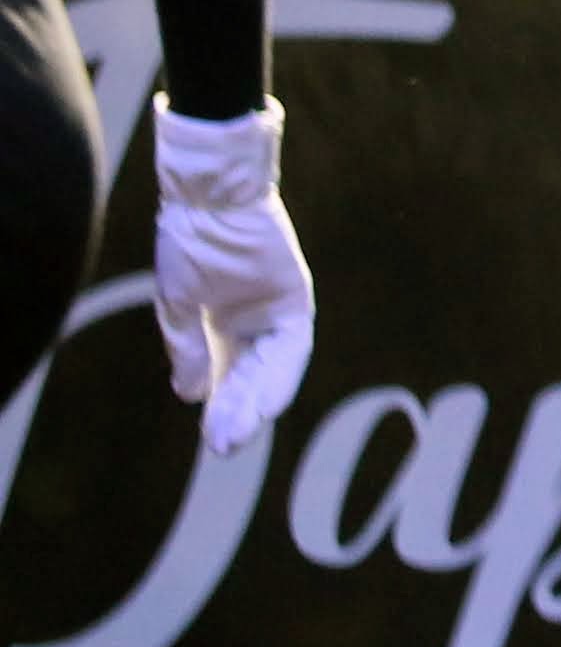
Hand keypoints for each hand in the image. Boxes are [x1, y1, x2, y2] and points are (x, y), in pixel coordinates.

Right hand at [151, 97, 317, 457]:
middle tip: (223, 450)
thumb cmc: (188, 240)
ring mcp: (276, 312)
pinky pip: (292, 345)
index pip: (225, 377)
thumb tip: (190, 395)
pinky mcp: (295, 299)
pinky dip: (281, 374)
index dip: (220, 409)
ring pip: (272, 369)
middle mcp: (252, 323)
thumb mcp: (178, 304)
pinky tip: (268, 402)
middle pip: (250, 379)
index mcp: (221, 324)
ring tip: (240, 434)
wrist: (207, 196)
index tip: (211, 443)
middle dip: (237, 414)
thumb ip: (187, 348)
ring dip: (257, 402)